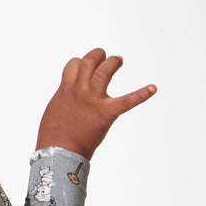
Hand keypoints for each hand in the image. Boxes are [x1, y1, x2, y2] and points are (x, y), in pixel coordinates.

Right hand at [35, 48, 155, 159]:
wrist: (57, 151)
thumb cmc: (52, 136)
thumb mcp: (54, 110)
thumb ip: (64, 100)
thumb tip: (68, 99)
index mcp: (65, 90)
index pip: (74, 64)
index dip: (81, 63)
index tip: (85, 67)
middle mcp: (79, 91)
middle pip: (90, 61)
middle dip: (98, 55)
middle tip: (105, 57)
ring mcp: (93, 100)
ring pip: (105, 70)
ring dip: (113, 62)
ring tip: (119, 60)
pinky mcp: (106, 113)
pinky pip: (126, 101)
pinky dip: (141, 94)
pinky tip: (153, 88)